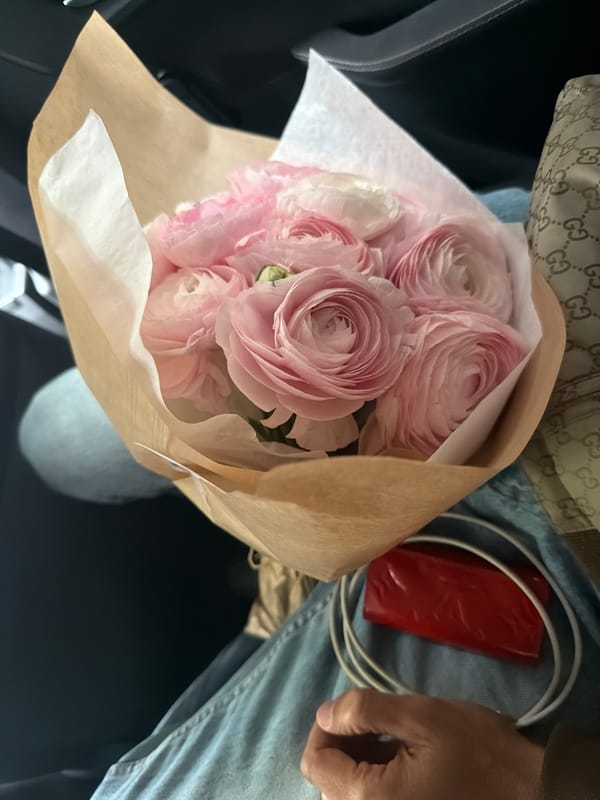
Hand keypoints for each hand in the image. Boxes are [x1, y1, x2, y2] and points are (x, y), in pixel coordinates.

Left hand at [300, 689, 542, 799]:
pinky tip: (404, 756)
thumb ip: (365, 710)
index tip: (352, 709)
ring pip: (351, 791)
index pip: (315, 761)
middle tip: (376, 720)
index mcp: (369, 799)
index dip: (325, 726)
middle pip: (330, 779)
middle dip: (345, 743)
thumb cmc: (479, 751)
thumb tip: (326, 712)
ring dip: (362, 760)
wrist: (532, 790)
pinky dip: (380, 777)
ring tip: (393, 735)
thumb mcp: (421, 716)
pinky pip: (376, 799)